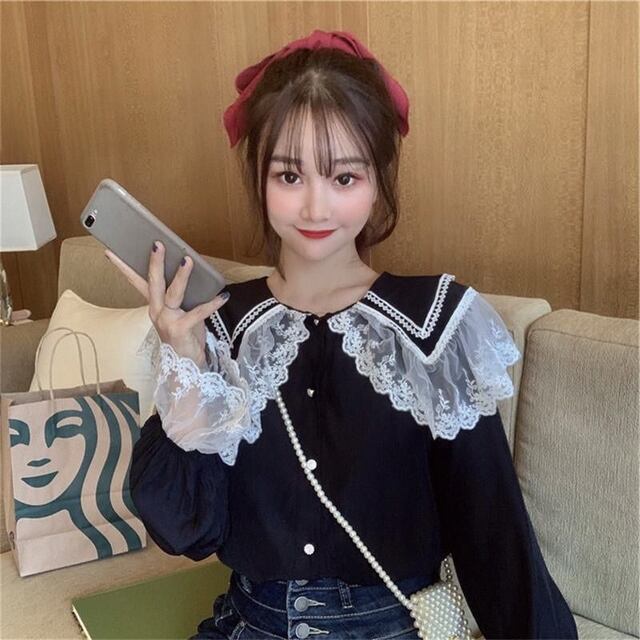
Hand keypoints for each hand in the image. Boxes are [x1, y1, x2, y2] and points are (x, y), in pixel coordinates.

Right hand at [104, 241, 228, 366]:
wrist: (186, 366)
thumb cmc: (185, 334)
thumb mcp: (179, 312)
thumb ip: (181, 295)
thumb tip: (190, 270)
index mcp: (154, 306)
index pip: (137, 283)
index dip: (124, 268)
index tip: (111, 252)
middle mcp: (157, 311)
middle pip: (153, 283)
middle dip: (155, 262)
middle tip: (157, 244)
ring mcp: (167, 321)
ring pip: (173, 293)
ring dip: (181, 276)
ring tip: (188, 260)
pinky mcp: (180, 329)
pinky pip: (198, 313)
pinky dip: (212, 304)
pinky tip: (223, 295)